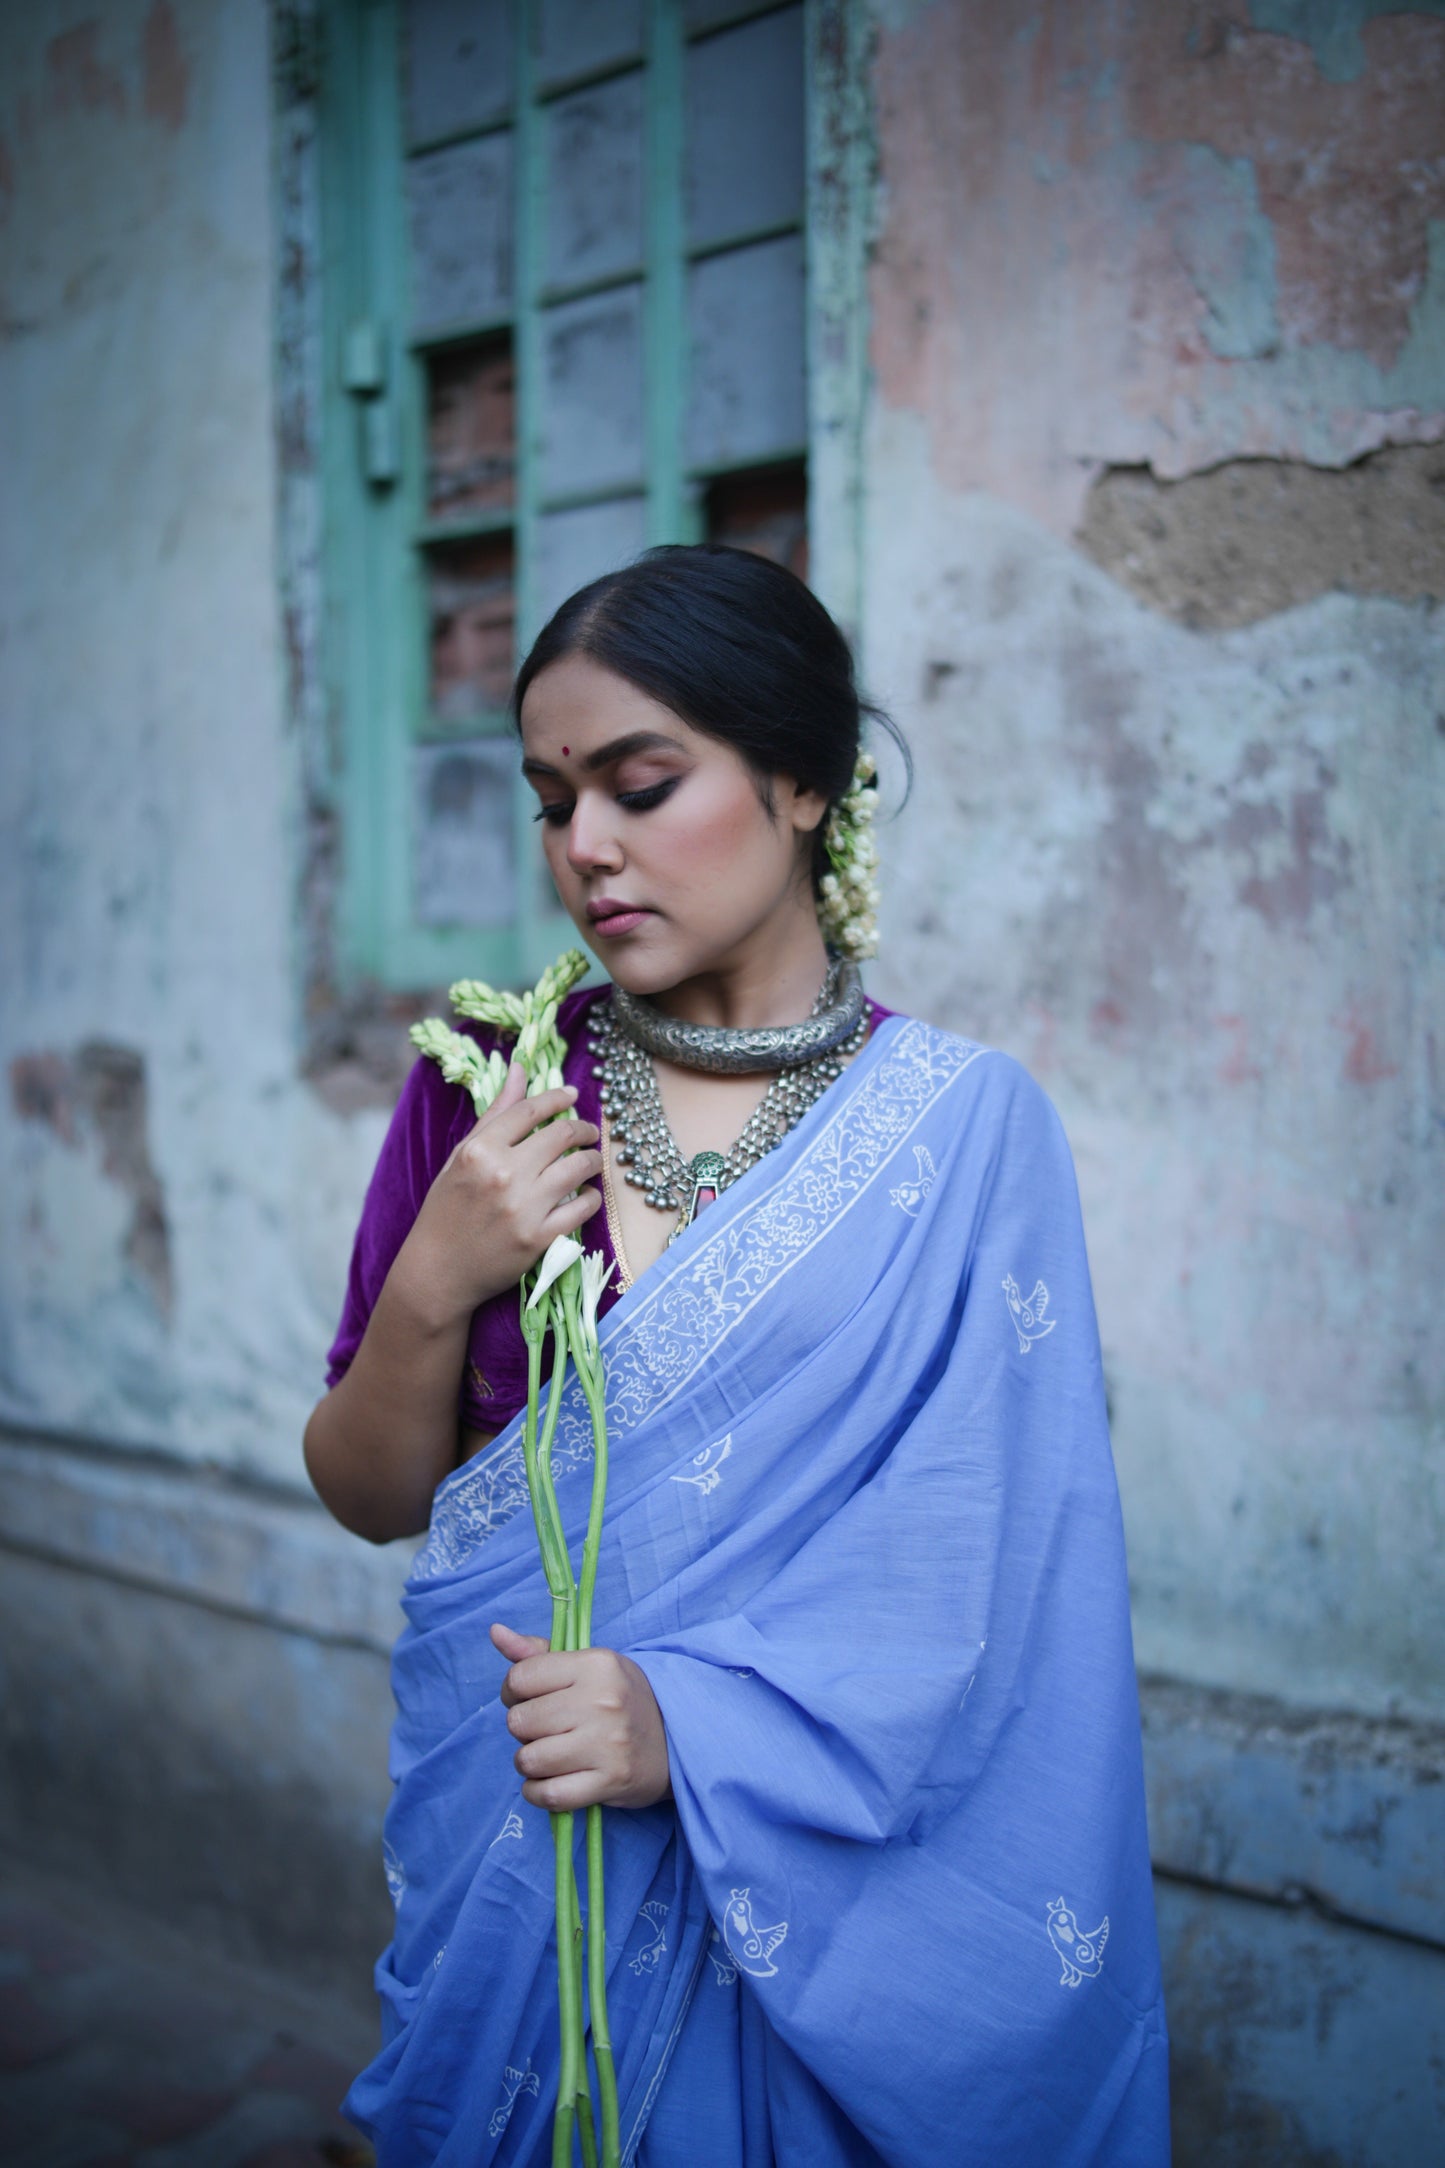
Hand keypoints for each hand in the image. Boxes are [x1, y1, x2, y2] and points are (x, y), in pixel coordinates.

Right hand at [397, 1064, 603, 1323]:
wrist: (438, 1270)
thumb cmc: (446, 1209)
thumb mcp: (461, 1157)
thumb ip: (495, 1114)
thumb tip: (520, 1069)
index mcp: (479, 1150)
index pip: (531, 1110)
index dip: (558, 1097)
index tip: (573, 1095)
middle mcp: (503, 1174)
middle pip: (562, 1134)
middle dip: (583, 1128)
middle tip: (588, 1132)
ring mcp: (524, 1208)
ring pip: (579, 1168)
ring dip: (593, 1160)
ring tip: (592, 1160)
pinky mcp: (540, 1238)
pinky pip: (583, 1208)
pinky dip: (592, 1198)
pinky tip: (588, 1195)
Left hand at [491, 1622, 671, 1813]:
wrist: (675, 1740)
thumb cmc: (622, 1698)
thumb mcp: (588, 1666)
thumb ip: (538, 1653)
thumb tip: (494, 1633)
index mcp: (595, 1664)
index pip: (520, 1678)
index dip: (513, 1692)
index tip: (530, 1700)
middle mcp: (602, 1700)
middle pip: (519, 1721)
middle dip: (523, 1730)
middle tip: (545, 1731)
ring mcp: (607, 1743)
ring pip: (529, 1759)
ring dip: (529, 1763)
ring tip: (548, 1757)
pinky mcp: (610, 1781)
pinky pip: (549, 1794)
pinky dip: (537, 1793)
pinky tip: (547, 1783)